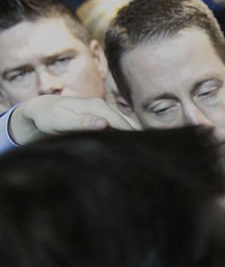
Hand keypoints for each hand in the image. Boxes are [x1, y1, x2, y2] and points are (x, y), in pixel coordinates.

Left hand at [9, 95, 138, 145]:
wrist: (42, 109)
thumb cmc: (49, 117)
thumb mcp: (61, 121)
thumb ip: (82, 122)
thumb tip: (103, 124)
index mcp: (97, 106)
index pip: (122, 123)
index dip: (131, 138)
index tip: (137, 155)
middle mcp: (104, 107)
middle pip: (128, 124)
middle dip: (134, 140)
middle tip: (140, 160)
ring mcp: (105, 112)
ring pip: (125, 126)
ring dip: (129, 140)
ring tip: (135, 158)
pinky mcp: (104, 118)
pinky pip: (118, 128)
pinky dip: (122, 138)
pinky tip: (123, 151)